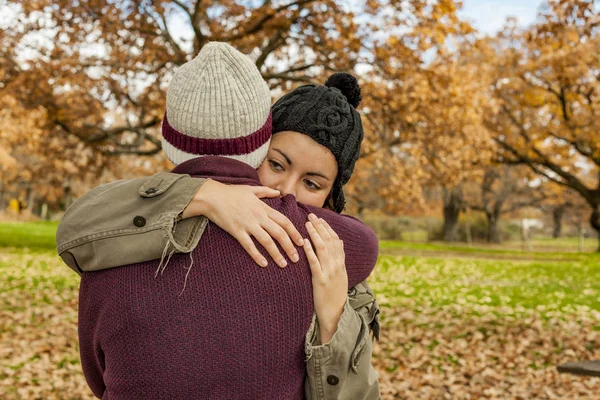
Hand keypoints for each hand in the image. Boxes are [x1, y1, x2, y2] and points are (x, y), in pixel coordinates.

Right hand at [182, 179, 303, 267]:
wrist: (212, 196)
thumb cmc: (231, 192)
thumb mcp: (251, 189)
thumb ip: (266, 191)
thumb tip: (279, 192)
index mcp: (264, 208)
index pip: (284, 221)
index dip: (294, 233)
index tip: (302, 242)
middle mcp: (259, 217)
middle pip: (279, 233)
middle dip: (290, 247)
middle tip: (296, 258)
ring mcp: (248, 224)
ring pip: (267, 241)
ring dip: (276, 254)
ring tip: (284, 264)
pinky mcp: (236, 231)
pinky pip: (249, 245)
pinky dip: (257, 255)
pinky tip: (263, 264)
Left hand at [303, 213, 347, 343]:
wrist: (335, 314)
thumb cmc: (334, 294)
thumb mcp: (341, 275)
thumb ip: (339, 258)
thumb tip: (339, 241)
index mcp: (341, 263)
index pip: (336, 240)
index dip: (328, 228)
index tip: (320, 218)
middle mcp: (337, 265)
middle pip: (329, 241)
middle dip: (320, 227)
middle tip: (311, 216)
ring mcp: (330, 272)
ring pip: (323, 248)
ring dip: (315, 234)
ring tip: (307, 224)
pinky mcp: (321, 281)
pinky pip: (315, 263)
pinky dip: (310, 251)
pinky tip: (305, 242)